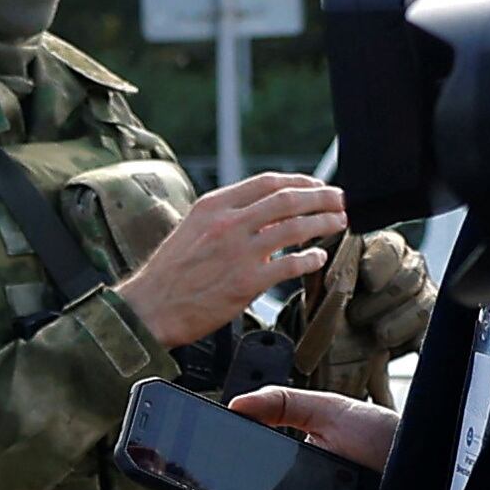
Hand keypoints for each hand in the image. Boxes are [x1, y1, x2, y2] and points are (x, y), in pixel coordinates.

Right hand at [115, 172, 347, 348]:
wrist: (149, 308)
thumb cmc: (169, 274)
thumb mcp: (192, 229)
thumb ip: (226, 216)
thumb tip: (265, 212)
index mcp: (213, 206)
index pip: (267, 182)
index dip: (300, 181)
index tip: (316, 185)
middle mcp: (228, 224)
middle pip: (288, 199)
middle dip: (322, 197)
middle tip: (340, 201)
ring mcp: (239, 252)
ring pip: (296, 227)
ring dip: (324, 223)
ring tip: (338, 223)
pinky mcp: (247, 281)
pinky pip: (291, 265)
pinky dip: (311, 259)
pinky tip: (318, 257)